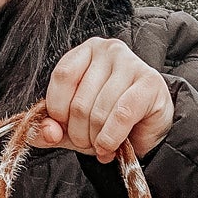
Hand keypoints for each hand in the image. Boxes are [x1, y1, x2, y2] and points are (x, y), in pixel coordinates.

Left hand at [29, 37, 174, 162]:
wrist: (148, 131)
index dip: (58, 111)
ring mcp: (132, 63)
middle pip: (80, 100)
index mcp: (86, 52)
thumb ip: (50, 128)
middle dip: (80, 133)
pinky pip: (121, 115)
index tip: (64, 128)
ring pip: (99, 111)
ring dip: (97, 139)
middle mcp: (109, 50)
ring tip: (103, 146)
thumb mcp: (71, 126)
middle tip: (89, 143)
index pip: (62, 76)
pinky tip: (111, 147)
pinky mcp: (150, 83)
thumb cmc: (109, 121)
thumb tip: (47, 132)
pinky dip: (111, 138)